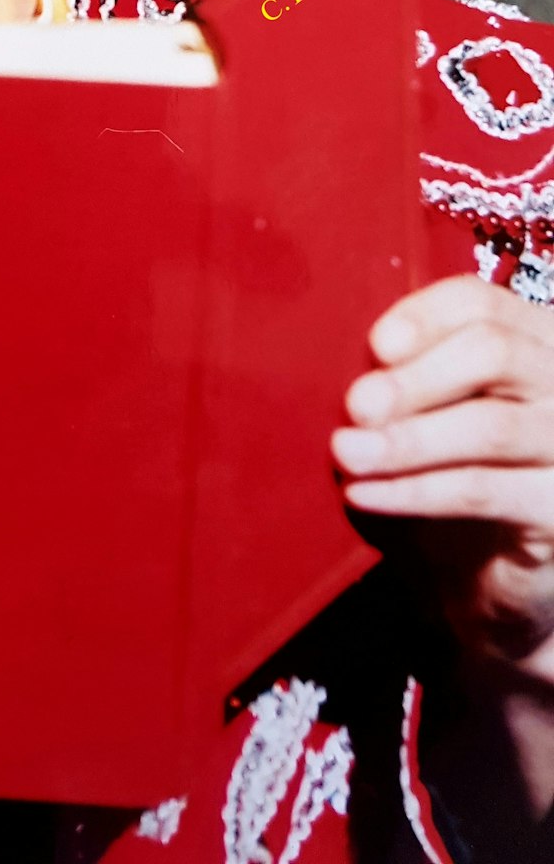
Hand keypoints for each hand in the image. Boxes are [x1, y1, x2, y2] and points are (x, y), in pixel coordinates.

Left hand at [331, 275, 553, 675]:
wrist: (484, 575)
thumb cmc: (447, 473)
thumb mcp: (424, 409)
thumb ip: (402, 373)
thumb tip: (354, 363)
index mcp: (530, 339)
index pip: (482, 302)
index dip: (424, 318)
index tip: (375, 346)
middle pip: (494, 352)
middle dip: (413, 379)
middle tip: (357, 406)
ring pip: (489, 426)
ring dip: (407, 440)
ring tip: (348, 452)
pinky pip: (482, 490)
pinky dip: (415, 490)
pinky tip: (366, 493)